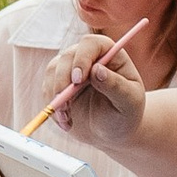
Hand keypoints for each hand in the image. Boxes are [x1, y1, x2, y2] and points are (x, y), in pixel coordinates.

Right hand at [44, 32, 147, 150]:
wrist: (112, 131)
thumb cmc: (126, 114)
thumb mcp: (129, 102)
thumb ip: (116, 86)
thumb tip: (97, 69)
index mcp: (110, 54)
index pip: (90, 44)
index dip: (82, 58)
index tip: (78, 80)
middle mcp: (89, 57)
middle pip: (67, 57)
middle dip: (63, 81)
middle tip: (64, 104)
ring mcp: (71, 68)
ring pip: (53, 71)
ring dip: (55, 96)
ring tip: (66, 119)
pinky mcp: (59, 83)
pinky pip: (47, 89)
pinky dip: (53, 107)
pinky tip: (65, 122)